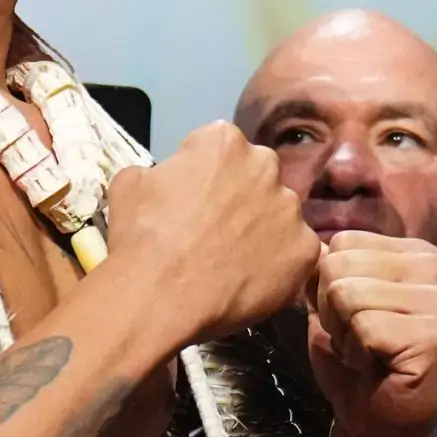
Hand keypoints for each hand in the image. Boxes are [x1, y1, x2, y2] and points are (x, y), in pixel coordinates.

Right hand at [104, 122, 319, 345]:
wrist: (160, 294)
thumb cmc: (141, 236)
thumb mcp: (130, 184)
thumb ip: (160, 171)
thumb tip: (167, 181)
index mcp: (224, 141)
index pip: (222, 149)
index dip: (206, 175)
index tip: (194, 201)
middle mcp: (265, 165)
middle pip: (258, 176)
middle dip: (242, 197)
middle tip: (217, 231)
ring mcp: (290, 208)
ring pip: (279, 215)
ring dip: (263, 231)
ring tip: (233, 262)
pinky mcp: (306, 249)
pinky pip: (297, 253)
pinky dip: (279, 266)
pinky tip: (251, 281)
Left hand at [307, 231, 436, 436]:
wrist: (376, 423)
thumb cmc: (355, 360)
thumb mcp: (331, 302)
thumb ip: (325, 268)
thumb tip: (310, 245)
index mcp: (415, 253)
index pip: (342, 243)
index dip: (329, 287)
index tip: (354, 318)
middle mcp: (435, 268)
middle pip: (340, 266)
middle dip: (333, 311)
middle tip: (359, 339)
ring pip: (347, 295)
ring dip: (344, 334)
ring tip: (367, 353)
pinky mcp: (433, 336)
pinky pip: (363, 327)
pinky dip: (356, 353)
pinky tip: (375, 366)